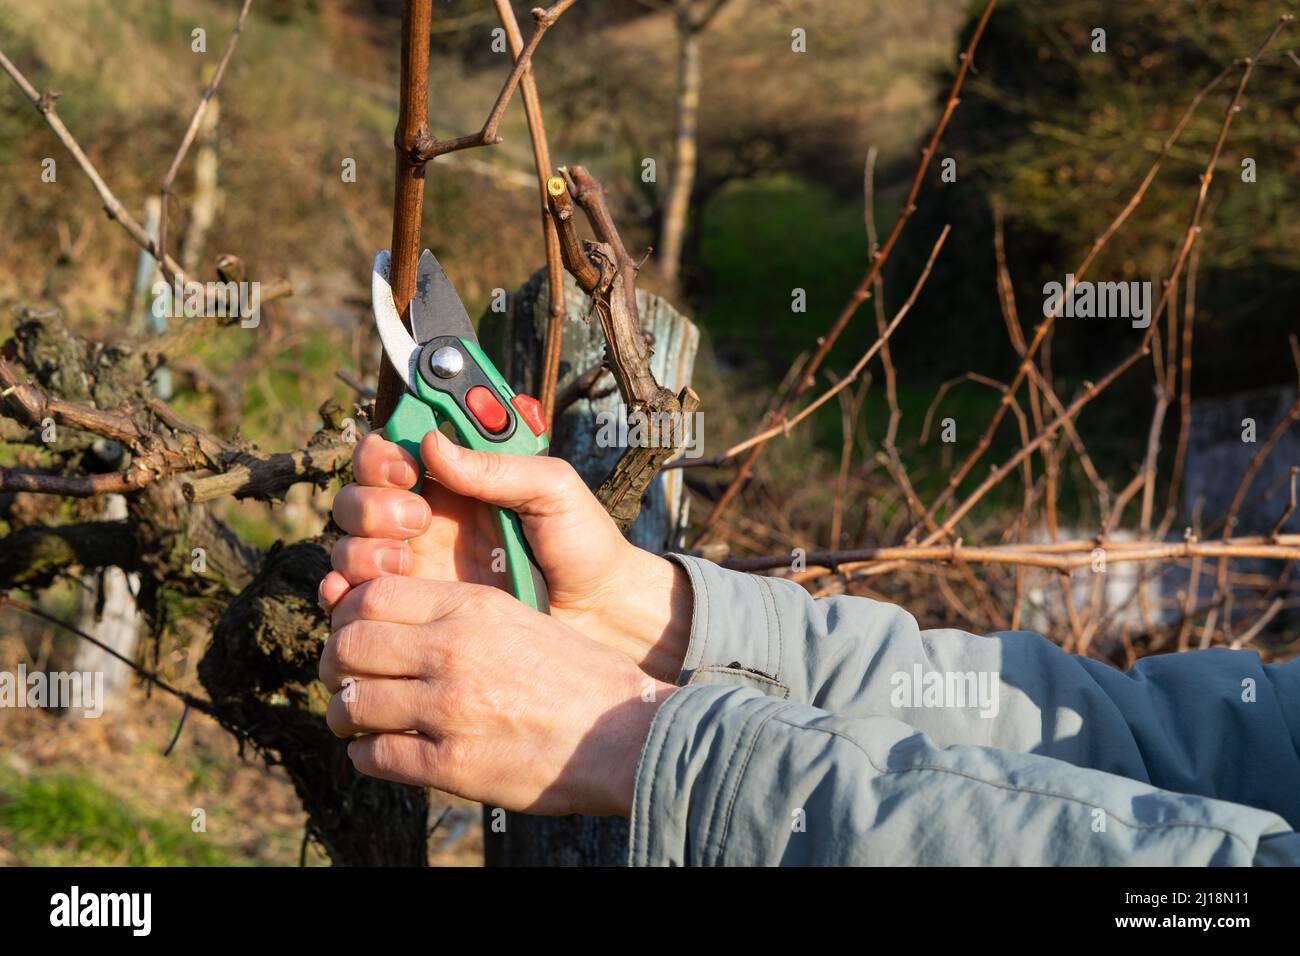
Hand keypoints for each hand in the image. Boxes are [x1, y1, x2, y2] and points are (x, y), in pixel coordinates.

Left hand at [321, 574, 675, 815]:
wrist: (626, 735)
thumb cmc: (580, 677)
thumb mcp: (520, 619)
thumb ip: (459, 617)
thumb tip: (397, 625)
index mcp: (472, 607)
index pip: (371, 595)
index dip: (347, 615)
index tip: (353, 634)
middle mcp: (453, 650)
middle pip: (348, 645)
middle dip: (336, 665)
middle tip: (345, 680)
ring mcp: (450, 708)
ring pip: (353, 703)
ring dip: (346, 715)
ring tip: (358, 722)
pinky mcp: (452, 765)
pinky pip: (374, 757)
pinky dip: (367, 756)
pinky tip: (384, 752)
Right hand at [323, 429, 689, 679]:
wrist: (602, 616)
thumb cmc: (585, 546)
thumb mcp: (553, 490)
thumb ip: (496, 467)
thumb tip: (431, 442)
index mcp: (456, 482)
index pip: (392, 452)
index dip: (383, 453)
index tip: (406, 466)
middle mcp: (425, 521)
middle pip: (359, 498)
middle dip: (370, 503)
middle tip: (415, 518)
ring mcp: (415, 569)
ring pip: (350, 546)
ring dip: (362, 548)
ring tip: (404, 562)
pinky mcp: (413, 614)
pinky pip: (357, 602)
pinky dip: (341, 595)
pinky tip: (354, 597)